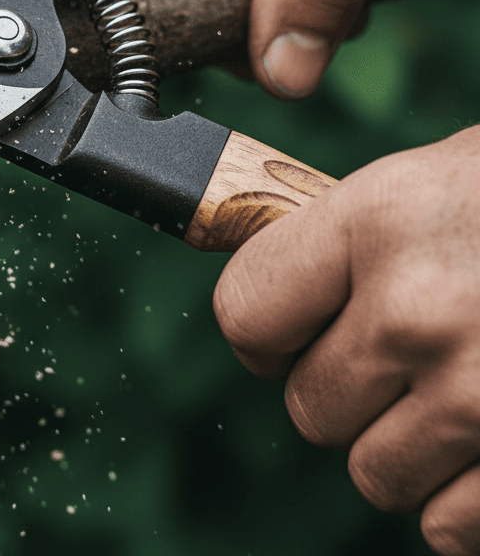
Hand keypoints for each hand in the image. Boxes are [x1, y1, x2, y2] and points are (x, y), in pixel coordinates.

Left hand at [214, 126, 479, 554]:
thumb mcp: (432, 181)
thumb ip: (348, 240)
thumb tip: (273, 299)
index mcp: (377, 220)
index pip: (245, 312)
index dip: (263, 333)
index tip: (290, 334)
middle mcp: (418, 310)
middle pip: (308, 407)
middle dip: (343, 390)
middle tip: (399, 356)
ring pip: (374, 474)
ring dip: (406, 446)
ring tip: (459, 390)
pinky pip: (450, 528)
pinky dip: (466, 499)